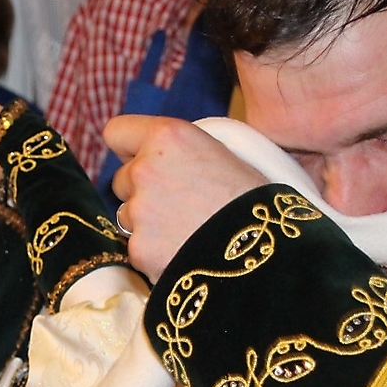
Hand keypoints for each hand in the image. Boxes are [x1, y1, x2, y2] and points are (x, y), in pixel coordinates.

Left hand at [105, 115, 264, 279]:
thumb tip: (168, 157)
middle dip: (142, 191)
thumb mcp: (228, 154)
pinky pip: (138, 249)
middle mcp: (145, 168)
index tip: (139, 159)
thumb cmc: (259, 202)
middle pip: (121, 178)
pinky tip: (187, 254)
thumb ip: (186, 150)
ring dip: (149, 224)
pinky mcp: (139, 249)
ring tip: (189, 232)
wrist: (270, 255)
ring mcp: (138, 211)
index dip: (129, 148)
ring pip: (128, 216)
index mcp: (169, 137)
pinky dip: (156, 255)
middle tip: (180, 204)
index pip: (116, 132)